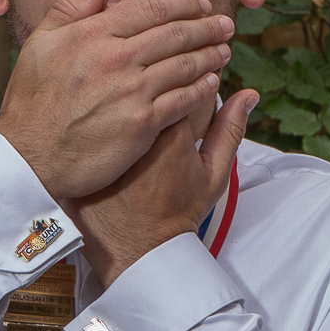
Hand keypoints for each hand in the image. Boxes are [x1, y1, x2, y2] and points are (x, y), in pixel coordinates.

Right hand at [0, 0, 238, 198]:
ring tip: (224, 49)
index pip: (150, 8)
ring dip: (211, 55)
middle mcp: (117, 58)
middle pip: (175, 34)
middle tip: (225, 24)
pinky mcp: (143, 123)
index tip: (200, 4)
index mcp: (93, 34)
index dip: (182, 3)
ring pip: (185, 65)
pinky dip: (202, 89)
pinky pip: (183, 100)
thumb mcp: (39, 45)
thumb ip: (69, 9)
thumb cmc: (32, 102)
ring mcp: (132, 91)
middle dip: (206, 26)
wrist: (30, 156)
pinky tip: (212, 83)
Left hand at [69, 83, 257, 288]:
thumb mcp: (213, 175)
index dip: (188, 79)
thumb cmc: (177, 213)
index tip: (190, 86)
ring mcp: (104, 140)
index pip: (182, 79)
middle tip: (162, 102)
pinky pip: (86, 120)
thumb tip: (248, 95)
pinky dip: (94, 119)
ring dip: (122, 95)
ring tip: (131, 115)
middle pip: (144, 81)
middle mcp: (134, 129)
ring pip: (113, 96)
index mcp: (171, 130)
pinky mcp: (81, 151)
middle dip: (156, 84)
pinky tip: (100, 129)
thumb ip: (230, 131)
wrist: (137, 251)